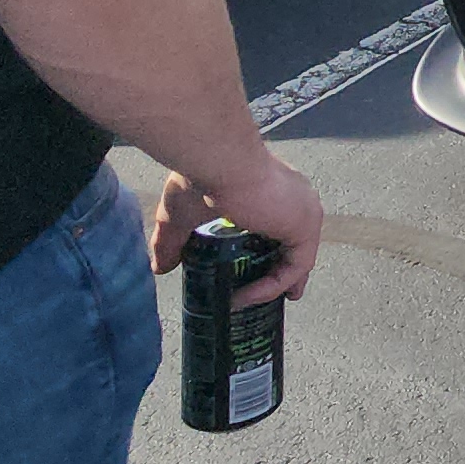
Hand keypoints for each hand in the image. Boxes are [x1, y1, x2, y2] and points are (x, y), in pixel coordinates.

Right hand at [153, 153, 325, 305]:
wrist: (218, 161)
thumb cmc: (203, 175)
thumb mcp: (181, 213)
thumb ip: (171, 240)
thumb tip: (159, 268)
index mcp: (274, 191)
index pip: (281, 229)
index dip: (272, 254)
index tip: (258, 276)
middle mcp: (296, 200)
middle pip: (295, 246)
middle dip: (283, 274)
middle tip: (262, 297)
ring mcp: (305, 212)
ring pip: (297, 259)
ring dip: (272, 286)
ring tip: (242, 302)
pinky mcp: (305, 226)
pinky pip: (295, 267)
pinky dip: (272, 286)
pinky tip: (244, 296)